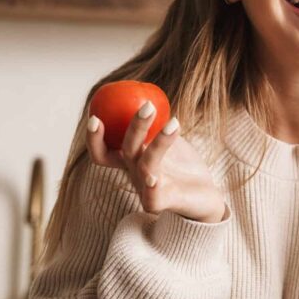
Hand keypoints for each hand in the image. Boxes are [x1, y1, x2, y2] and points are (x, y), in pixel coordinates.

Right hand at [85, 101, 225, 222]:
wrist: (205, 198)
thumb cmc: (183, 167)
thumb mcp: (169, 139)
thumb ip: (158, 122)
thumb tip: (149, 95)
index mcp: (130, 160)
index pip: (103, 151)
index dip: (94, 137)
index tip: (95, 116)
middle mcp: (134, 174)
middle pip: (126, 150)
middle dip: (135, 126)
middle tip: (147, 106)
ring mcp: (146, 189)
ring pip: (146, 164)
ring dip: (159, 142)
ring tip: (174, 123)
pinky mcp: (160, 203)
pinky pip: (152, 196)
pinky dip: (151, 186)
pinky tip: (153, 178)